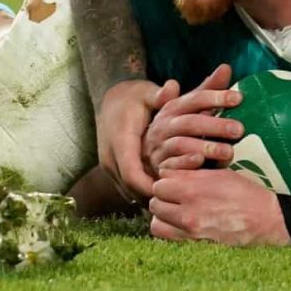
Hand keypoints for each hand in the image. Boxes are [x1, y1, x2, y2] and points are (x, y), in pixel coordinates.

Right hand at [96, 78, 163, 199]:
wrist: (112, 98)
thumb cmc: (134, 96)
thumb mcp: (147, 92)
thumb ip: (160, 95)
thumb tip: (173, 86)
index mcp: (119, 141)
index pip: (132, 173)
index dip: (150, 187)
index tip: (172, 193)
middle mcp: (111, 157)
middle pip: (130, 188)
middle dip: (154, 197)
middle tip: (180, 203)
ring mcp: (110, 165)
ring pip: (128, 191)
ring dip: (149, 197)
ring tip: (175, 203)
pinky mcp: (114, 169)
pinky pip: (128, 187)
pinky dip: (144, 192)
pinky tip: (164, 194)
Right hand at [143, 64, 243, 173]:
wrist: (146, 153)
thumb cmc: (176, 128)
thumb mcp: (188, 107)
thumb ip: (208, 90)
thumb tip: (226, 67)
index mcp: (174, 108)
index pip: (196, 99)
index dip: (216, 97)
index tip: (238, 98)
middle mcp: (165, 126)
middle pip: (191, 123)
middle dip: (215, 125)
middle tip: (239, 129)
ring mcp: (161, 147)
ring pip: (182, 145)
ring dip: (206, 148)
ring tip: (229, 152)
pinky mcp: (161, 167)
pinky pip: (172, 166)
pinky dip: (186, 164)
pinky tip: (202, 163)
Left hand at [149, 169, 290, 245]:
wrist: (266, 221)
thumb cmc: (246, 194)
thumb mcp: (221, 174)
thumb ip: (193, 173)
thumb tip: (169, 172)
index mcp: (196, 186)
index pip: (162, 178)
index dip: (169, 178)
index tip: (177, 181)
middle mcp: (189, 207)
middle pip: (156, 198)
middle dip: (163, 196)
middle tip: (175, 196)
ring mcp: (190, 229)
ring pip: (156, 219)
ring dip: (163, 214)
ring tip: (175, 211)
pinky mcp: (193, 244)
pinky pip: (164, 237)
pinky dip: (168, 230)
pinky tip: (179, 225)